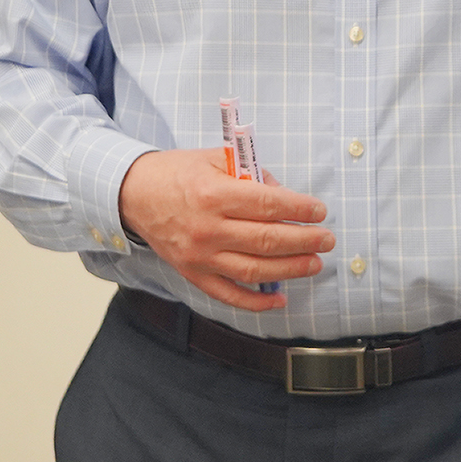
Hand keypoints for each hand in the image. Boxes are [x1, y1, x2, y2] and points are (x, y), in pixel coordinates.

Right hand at [118, 149, 333, 311]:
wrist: (133, 194)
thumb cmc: (177, 173)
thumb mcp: (215, 159)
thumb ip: (250, 174)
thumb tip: (283, 195)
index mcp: (212, 194)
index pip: (267, 204)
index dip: (299, 209)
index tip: (319, 211)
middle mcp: (206, 229)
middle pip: (266, 240)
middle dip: (304, 241)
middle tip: (327, 239)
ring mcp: (199, 256)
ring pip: (253, 270)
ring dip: (290, 269)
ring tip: (314, 263)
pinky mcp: (193, 274)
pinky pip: (229, 295)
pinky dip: (256, 302)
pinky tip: (279, 299)